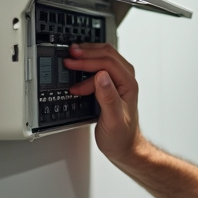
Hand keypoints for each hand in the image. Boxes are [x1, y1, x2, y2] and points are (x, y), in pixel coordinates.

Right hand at [64, 43, 145, 162]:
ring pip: (104, 57)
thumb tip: (101, 76)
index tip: (72, 63)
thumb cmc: (121, 136)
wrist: (124, 145)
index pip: (107, 63)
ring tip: (71, 58)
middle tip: (69, 55)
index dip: (88, 61)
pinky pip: (101, 66)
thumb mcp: (113, 120)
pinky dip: (88, 64)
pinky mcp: (112, 85)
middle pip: (107, 54)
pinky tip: (78, 69)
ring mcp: (119, 81)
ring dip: (87, 56)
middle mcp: (126, 79)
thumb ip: (108, 97)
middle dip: (87, 53)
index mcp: (128, 85)